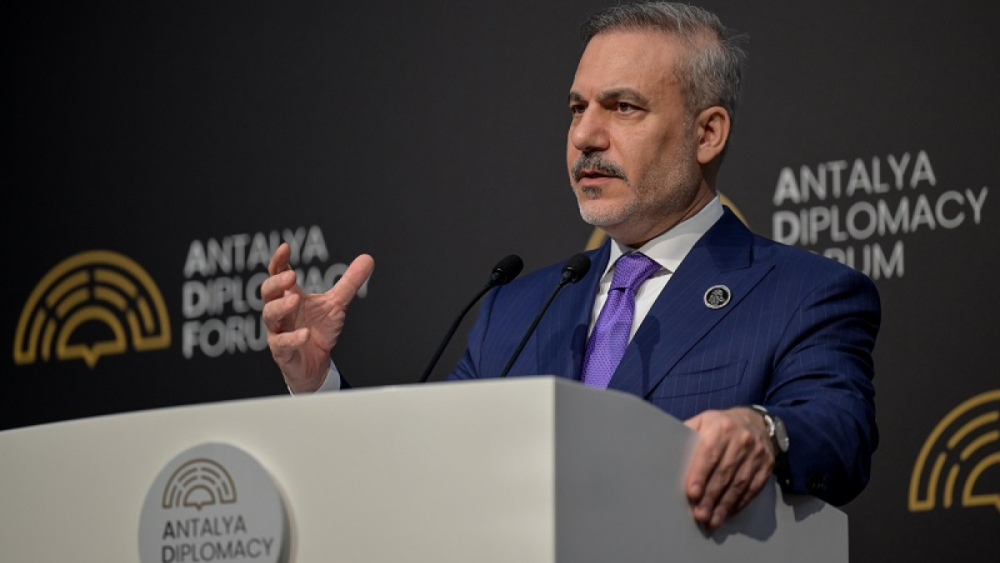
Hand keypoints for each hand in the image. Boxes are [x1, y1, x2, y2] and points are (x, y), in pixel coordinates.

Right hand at [261, 243, 374, 392]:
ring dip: (281, 307)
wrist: (316, 364)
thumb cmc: (319, 330)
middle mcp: (280, 312)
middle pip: (268, 292)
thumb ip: (349, 282)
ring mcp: (278, 331)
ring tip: (295, 300)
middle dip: (277, 283)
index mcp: (290, 296)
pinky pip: (282, 343)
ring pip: (270, 315)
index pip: (278, 274)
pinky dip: (292, 338)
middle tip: (291, 276)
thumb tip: (368, 259)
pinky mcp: (282, 352)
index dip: (279, 261)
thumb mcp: (337, 304)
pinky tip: (304, 334)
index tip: (285, 247)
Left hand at [683, 407, 774, 528]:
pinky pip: (753, 488)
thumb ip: (687, 435)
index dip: (700, 475)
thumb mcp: (703, 421)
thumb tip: (666, 453)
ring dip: (724, 505)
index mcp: (721, 428)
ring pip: (739, 484)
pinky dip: (740, 502)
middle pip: (724, 473)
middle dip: (711, 496)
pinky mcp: (767, 466)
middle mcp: (741, 440)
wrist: (755, 422)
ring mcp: (757, 454)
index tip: (692, 493)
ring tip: (712, 520)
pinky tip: (728, 512)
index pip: (710, 454)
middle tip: (700, 515)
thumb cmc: (720, 426)